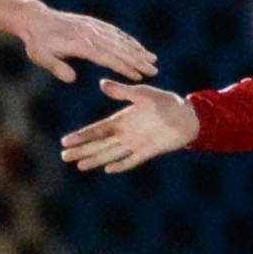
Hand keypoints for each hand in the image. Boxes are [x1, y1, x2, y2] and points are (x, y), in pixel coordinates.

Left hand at [18, 6, 156, 84]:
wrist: (36, 20)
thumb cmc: (38, 43)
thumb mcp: (42, 57)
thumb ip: (58, 67)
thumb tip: (73, 79)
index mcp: (80, 44)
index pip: (107, 57)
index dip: (123, 67)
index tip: (137, 76)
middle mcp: (90, 34)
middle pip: (119, 48)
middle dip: (138, 60)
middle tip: (153, 71)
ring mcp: (93, 27)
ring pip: (120, 39)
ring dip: (137, 49)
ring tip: (152, 59)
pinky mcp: (93, 24)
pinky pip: (114, 32)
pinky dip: (128, 39)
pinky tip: (137, 46)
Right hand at [59, 78, 199, 173]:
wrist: (188, 116)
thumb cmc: (166, 102)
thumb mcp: (143, 94)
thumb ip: (122, 92)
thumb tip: (102, 84)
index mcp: (122, 119)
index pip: (97, 130)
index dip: (81, 135)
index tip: (65, 141)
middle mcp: (125, 133)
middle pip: (99, 145)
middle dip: (82, 150)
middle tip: (64, 157)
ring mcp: (135, 144)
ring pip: (110, 154)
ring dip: (95, 159)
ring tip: (79, 166)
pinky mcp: (148, 152)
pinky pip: (131, 161)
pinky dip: (120, 165)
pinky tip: (107, 170)